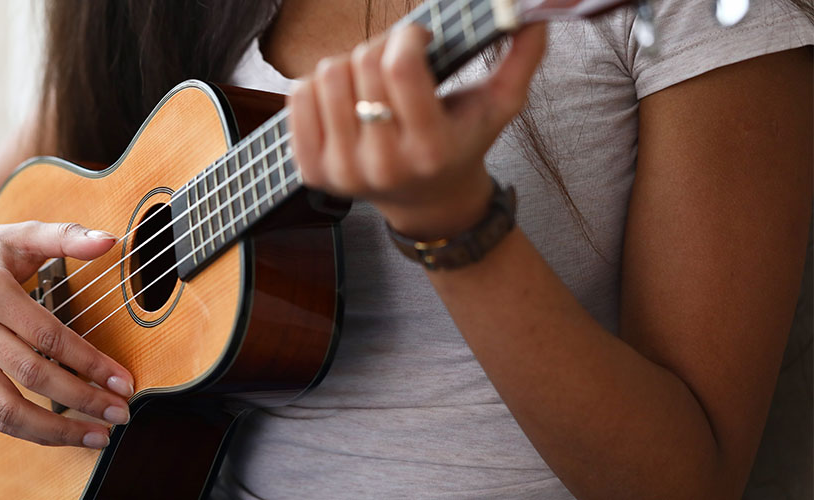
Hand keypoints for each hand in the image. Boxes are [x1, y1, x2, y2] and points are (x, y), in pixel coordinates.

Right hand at [0, 221, 133, 447]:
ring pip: (8, 409)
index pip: (48, 336)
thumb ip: (66, 236)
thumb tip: (109, 240)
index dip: (89, 362)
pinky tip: (67, 435)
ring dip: (57, 431)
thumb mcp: (23, 233)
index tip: (124, 381)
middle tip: (121, 413)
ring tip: (99, 437)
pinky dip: (33, 432)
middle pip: (32, 376)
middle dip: (82, 399)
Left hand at [288, 23, 546, 240]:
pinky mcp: (312, 171)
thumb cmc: (462, 143)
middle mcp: (384, 166)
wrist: (427, 201)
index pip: (399, 68)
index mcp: (431, 149)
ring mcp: (343, 172)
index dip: (407, 36)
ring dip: (348, 65)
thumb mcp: (500, 108)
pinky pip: (296, 97)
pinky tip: (344, 99)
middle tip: (394, 61)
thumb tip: (536, 16)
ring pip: (325, 76)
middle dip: (380, 48)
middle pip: (360, 65)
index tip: (417, 38)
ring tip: (370, 83)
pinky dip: (318, 86)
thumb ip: (523, 59)